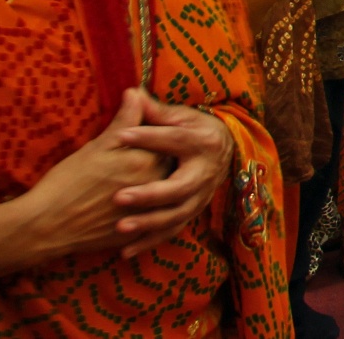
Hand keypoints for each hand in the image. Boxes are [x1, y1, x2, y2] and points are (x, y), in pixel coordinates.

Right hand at [11, 90, 165, 263]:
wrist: (46, 226)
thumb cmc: (67, 182)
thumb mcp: (97, 147)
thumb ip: (125, 120)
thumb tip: (137, 92)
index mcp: (148, 161)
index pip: (169, 141)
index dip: (161, 135)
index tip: (154, 130)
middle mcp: (155, 186)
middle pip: (172, 166)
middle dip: (164, 158)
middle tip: (149, 155)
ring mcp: (149, 212)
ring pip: (166, 193)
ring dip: (160, 185)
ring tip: (137, 179)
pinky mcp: (139, 233)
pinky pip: (154, 219)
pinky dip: (150, 210)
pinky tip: (138, 204)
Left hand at [111, 92, 235, 257]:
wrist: (224, 149)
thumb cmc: (193, 129)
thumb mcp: (179, 117)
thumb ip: (154, 111)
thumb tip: (131, 92)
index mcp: (203, 142)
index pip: (175, 139)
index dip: (148, 137)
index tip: (120, 135)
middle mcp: (206, 172)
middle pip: (179, 187)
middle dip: (150, 194)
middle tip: (118, 197)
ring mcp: (201, 196)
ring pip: (176, 214)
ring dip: (149, 223)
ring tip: (120, 227)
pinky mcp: (192, 212)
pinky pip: (171, 231)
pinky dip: (149, 241)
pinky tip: (124, 251)